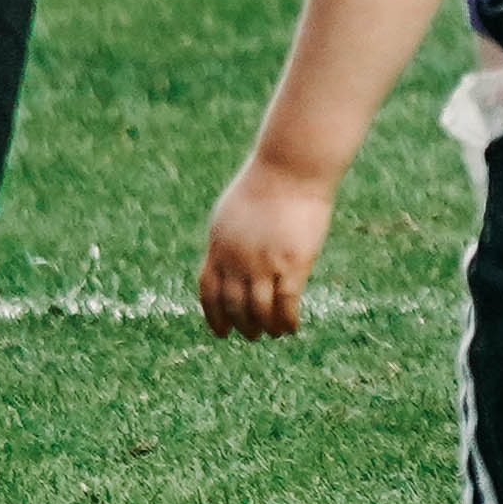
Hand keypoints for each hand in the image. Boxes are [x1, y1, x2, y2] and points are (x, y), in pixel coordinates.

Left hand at [198, 158, 336, 338]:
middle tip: (252, 335)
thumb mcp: (232, 214)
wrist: (291, 168)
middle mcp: (237, 261)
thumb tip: (230, 263)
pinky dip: (287, 320)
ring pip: (260, 310)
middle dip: (242, 325)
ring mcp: (264, 264)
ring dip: (266, 327)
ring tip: (274, 334)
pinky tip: (291, 328)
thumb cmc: (266, 183)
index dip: (214, 316)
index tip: (221, 332)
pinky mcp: (292, 263)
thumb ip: (229, 242)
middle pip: (235, 305)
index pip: (209, 293)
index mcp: (218, 248)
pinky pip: (286, 302)